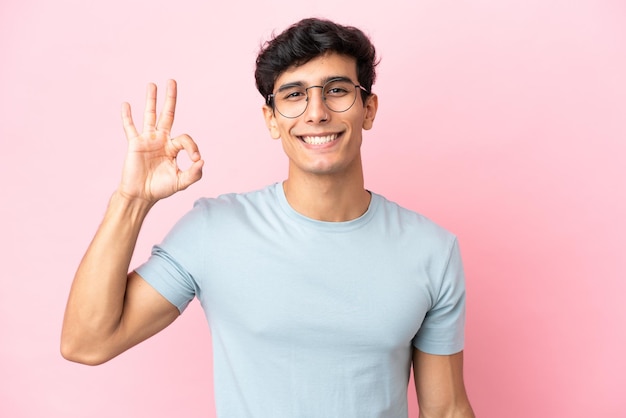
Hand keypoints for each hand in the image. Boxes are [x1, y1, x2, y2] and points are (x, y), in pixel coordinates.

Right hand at [118, 79, 202, 202]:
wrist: (141, 195)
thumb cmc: (161, 189)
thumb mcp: (181, 182)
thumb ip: (194, 174)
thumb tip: (202, 161)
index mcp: (173, 147)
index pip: (185, 138)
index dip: (193, 147)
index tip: (195, 159)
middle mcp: (161, 140)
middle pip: (167, 114)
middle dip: (170, 99)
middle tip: (172, 81)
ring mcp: (147, 140)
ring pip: (149, 115)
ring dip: (151, 100)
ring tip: (152, 85)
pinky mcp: (134, 144)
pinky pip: (130, 127)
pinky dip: (127, 116)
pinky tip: (126, 104)